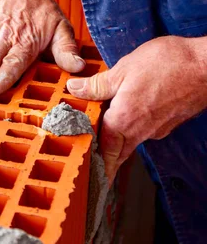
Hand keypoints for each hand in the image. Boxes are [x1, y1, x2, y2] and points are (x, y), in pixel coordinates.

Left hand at [67, 36, 206, 184]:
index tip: (90, 179)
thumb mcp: (123, 70)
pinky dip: (133, 129)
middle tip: (94, 172)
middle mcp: (142, 130)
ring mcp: (158, 128)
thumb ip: (97, 84)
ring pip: (132, 141)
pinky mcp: (170, 121)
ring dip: (117, 144)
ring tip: (102, 142)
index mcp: (124, 120)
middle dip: (106, 164)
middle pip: (118, 153)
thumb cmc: (169, 65)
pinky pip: (145, 130)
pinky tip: (127, 118)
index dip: (95, 165)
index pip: (104, 151)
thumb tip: (74, 89)